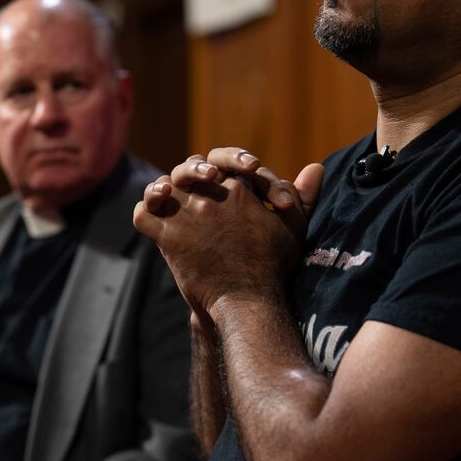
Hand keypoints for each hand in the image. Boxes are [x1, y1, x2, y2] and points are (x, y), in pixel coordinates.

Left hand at [133, 148, 323, 317]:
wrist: (247, 299)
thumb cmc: (272, 263)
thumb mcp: (292, 225)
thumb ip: (302, 195)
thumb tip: (316, 167)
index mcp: (239, 187)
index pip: (224, 162)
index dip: (227, 167)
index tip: (232, 182)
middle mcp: (210, 194)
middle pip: (191, 168)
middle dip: (193, 172)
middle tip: (199, 186)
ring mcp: (186, 214)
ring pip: (164, 186)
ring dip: (162, 188)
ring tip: (166, 194)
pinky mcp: (168, 236)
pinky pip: (143, 216)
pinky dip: (144, 212)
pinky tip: (152, 214)